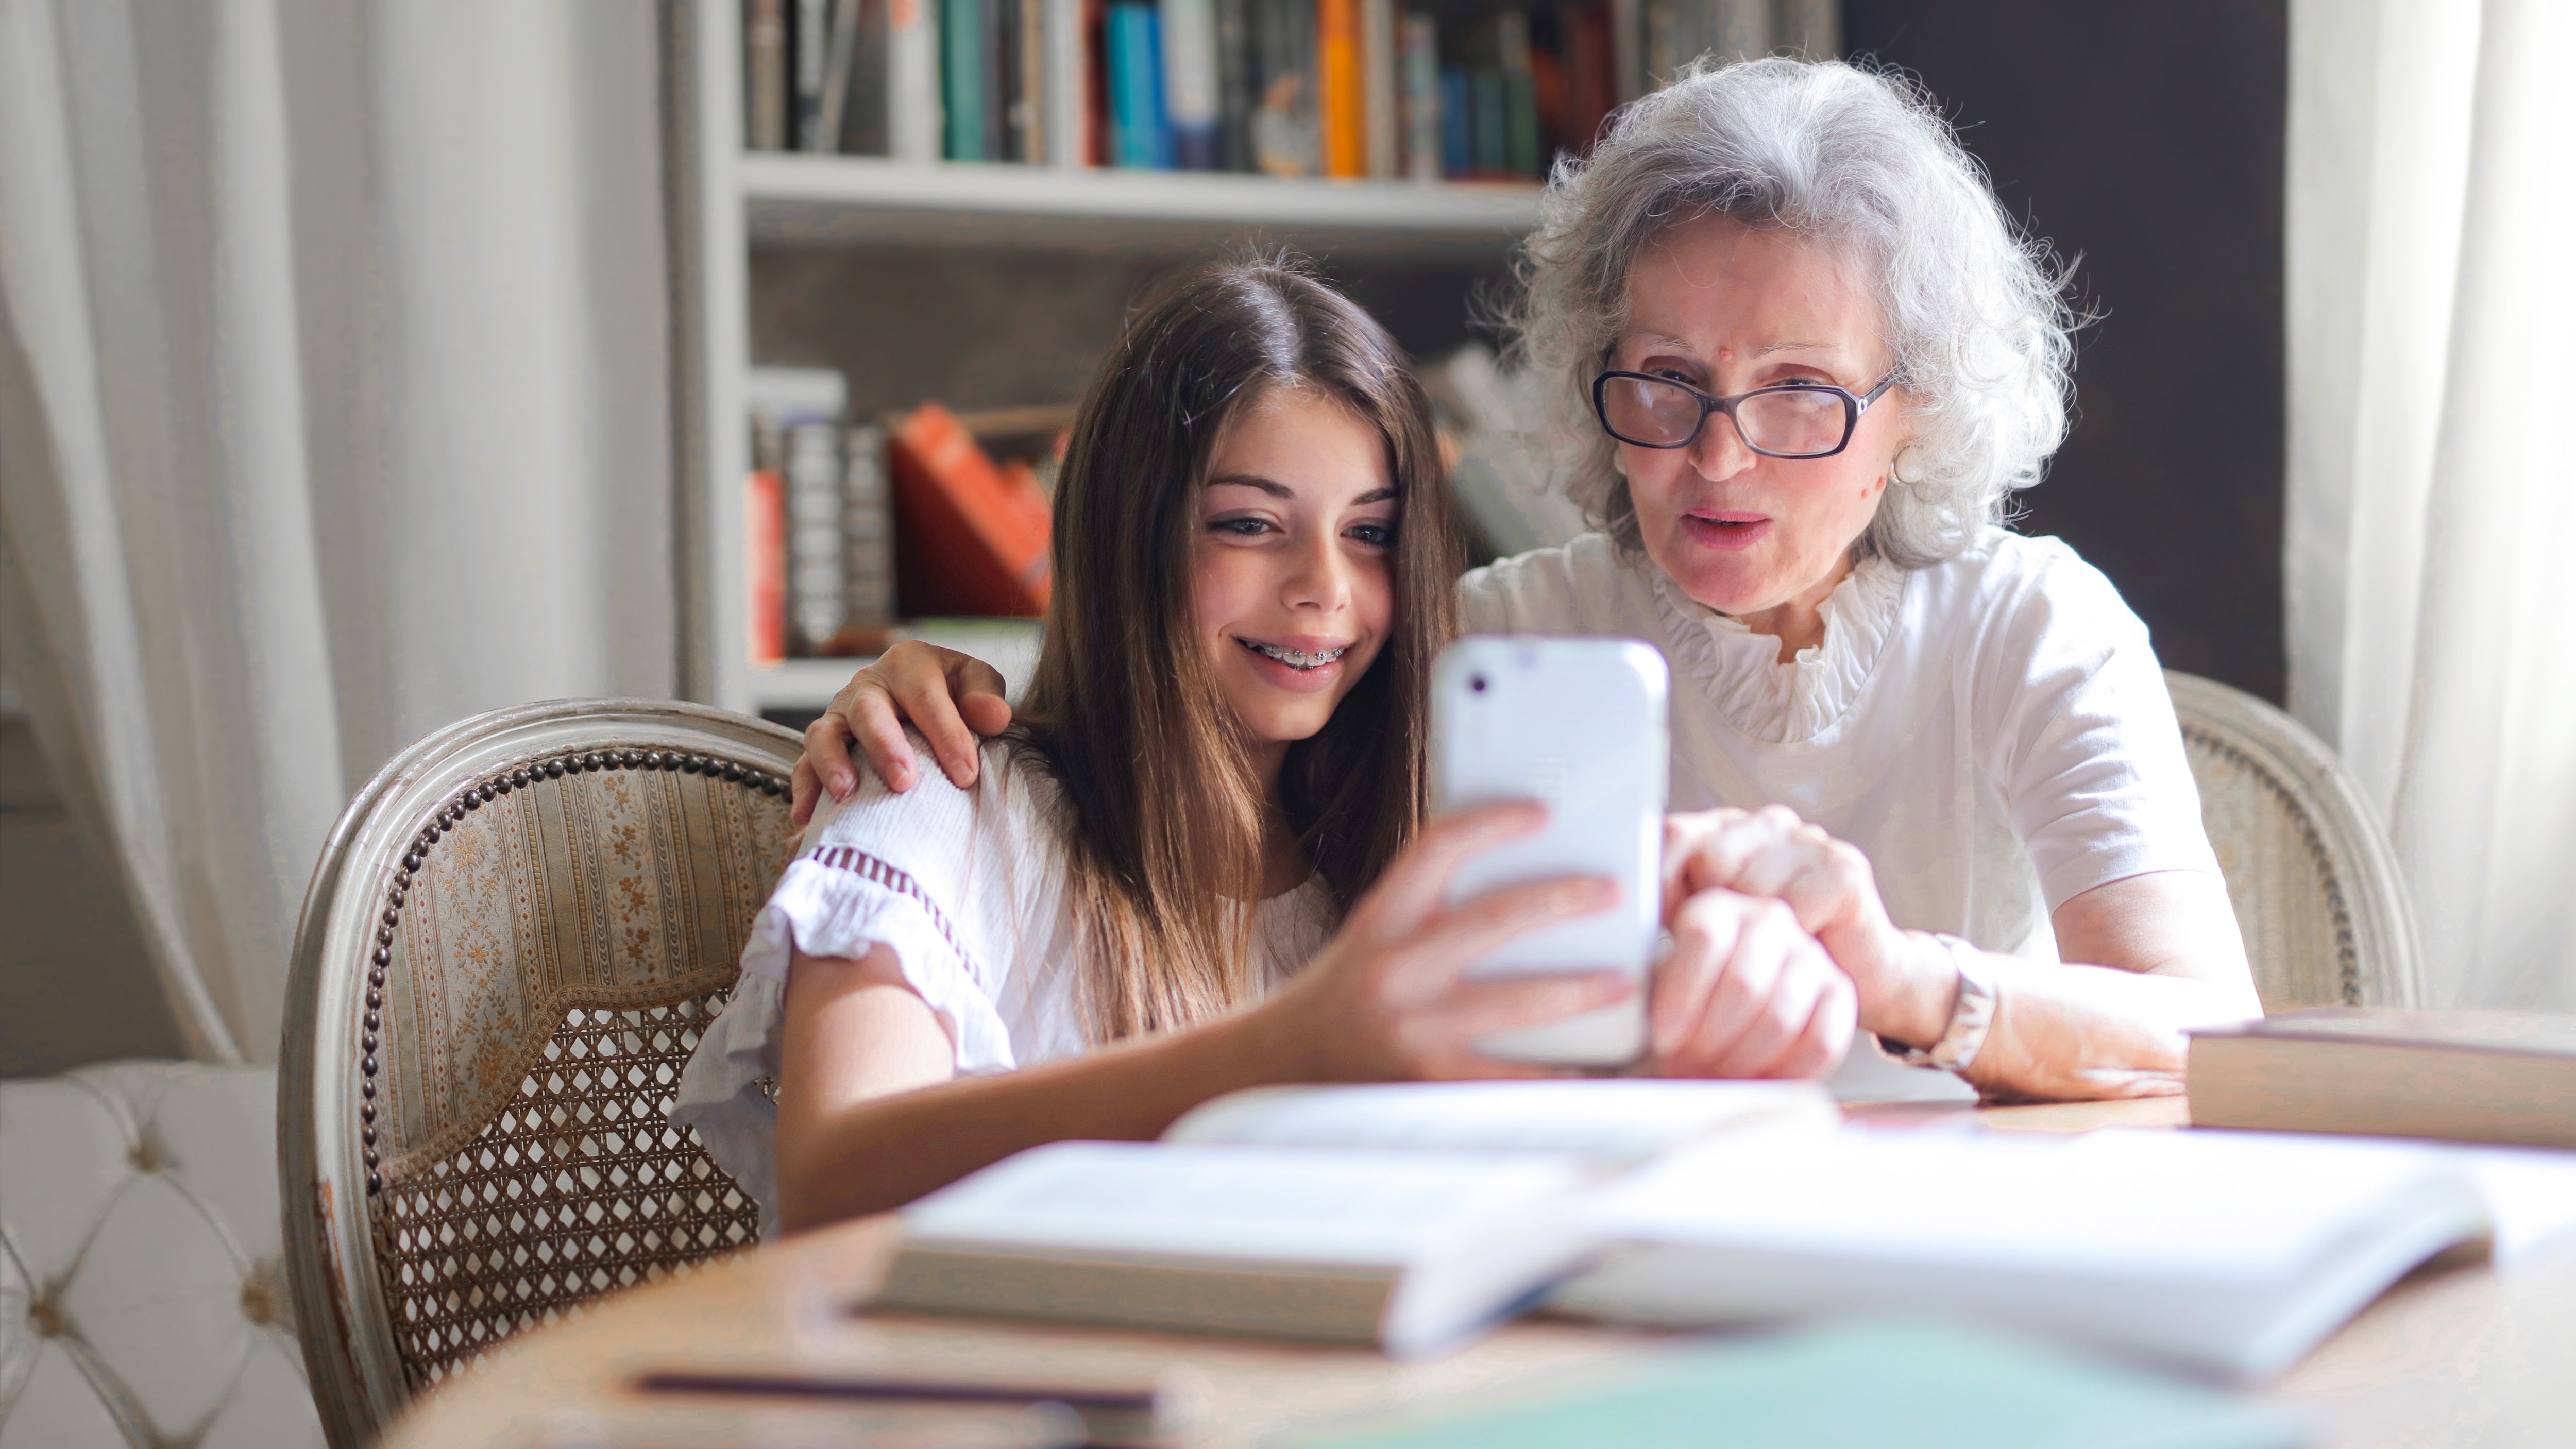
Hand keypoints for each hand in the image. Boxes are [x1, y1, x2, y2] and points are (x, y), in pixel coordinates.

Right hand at [791, 642, 1015, 824]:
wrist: (920, 696)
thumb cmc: (952, 693)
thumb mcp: (973, 682)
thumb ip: (984, 696)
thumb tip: (994, 717)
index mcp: (908, 664)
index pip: (926, 697)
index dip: (946, 735)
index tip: (966, 775)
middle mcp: (867, 685)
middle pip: (868, 711)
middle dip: (884, 747)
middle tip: (904, 782)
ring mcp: (839, 715)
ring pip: (824, 734)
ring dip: (832, 763)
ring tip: (846, 793)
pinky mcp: (823, 744)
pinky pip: (804, 764)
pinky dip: (804, 790)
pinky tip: (809, 818)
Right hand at [1256, 804, 1637, 1081]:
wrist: (1278, 1070)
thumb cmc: (1340, 998)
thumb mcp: (1372, 937)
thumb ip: (1428, 912)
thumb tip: (1515, 885)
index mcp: (1379, 921)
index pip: (1437, 848)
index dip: (1492, 822)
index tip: (1542, 812)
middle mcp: (1393, 970)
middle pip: (1493, 919)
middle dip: (1562, 901)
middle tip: (1613, 892)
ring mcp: (1413, 1030)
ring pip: (1516, 1003)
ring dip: (1579, 990)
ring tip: (1623, 981)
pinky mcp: (1431, 1084)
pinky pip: (1512, 1077)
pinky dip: (1558, 1071)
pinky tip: (1596, 1064)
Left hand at [1645, 888, 1854, 1078]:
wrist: (1730, 1016)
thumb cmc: (1681, 1004)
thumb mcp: (1651, 985)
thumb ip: (1642, 986)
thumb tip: (1615, 1002)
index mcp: (1717, 906)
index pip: (1704, 937)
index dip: (1681, 996)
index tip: (1662, 1039)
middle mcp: (1768, 919)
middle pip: (1743, 982)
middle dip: (1709, 1039)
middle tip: (1685, 1068)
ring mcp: (1810, 953)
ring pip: (1779, 1015)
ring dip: (1740, 1061)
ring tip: (1711, 1077)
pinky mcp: (1840, 992)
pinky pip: (1821, 1041)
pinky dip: (1784, 1073)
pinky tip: (1754, 1083)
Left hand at [1663, 806, 1952, 1046]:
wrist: (1861, 975)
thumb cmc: (1774, 957)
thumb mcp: (1714, 928)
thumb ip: (1673, 908)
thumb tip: (1620, 910)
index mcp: (1727, 828)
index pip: (1672, 835)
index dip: (1658, 884)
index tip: (1658, 928)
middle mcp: (1768, 823)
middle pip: (1708, 861)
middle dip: (1708, 914)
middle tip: (1722, 953)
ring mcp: (1809, 841)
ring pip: (1749, 887)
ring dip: (1751, 936)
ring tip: (1763, 956)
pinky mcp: (1844, 870)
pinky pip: (1793, 908)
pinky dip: (1790, 941)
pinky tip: (1799, 950)